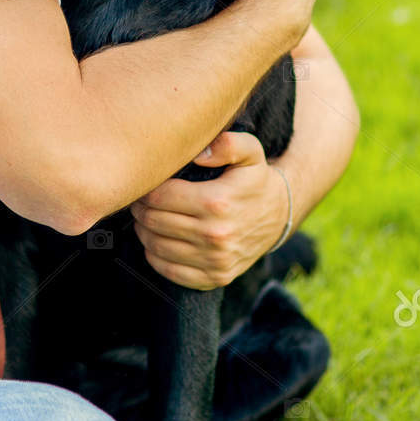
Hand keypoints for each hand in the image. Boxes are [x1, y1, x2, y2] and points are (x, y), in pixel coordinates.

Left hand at [129, 131, 289, 290]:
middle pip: (154, 221)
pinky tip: (158, 240)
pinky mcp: (216, 277)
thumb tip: (199, 154)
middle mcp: (215, 234)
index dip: (145, 190)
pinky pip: (170, 270)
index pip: (160, 197)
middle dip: (140, 209)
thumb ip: (227, 143)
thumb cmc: (255, 179)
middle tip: (139, 200)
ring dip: (144, 231)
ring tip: (146, 218)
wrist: (280, 215)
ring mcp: (216, 260)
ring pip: (156, 246)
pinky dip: (155, 256)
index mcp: (217, 202)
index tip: (144, 184)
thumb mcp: (250, 152)